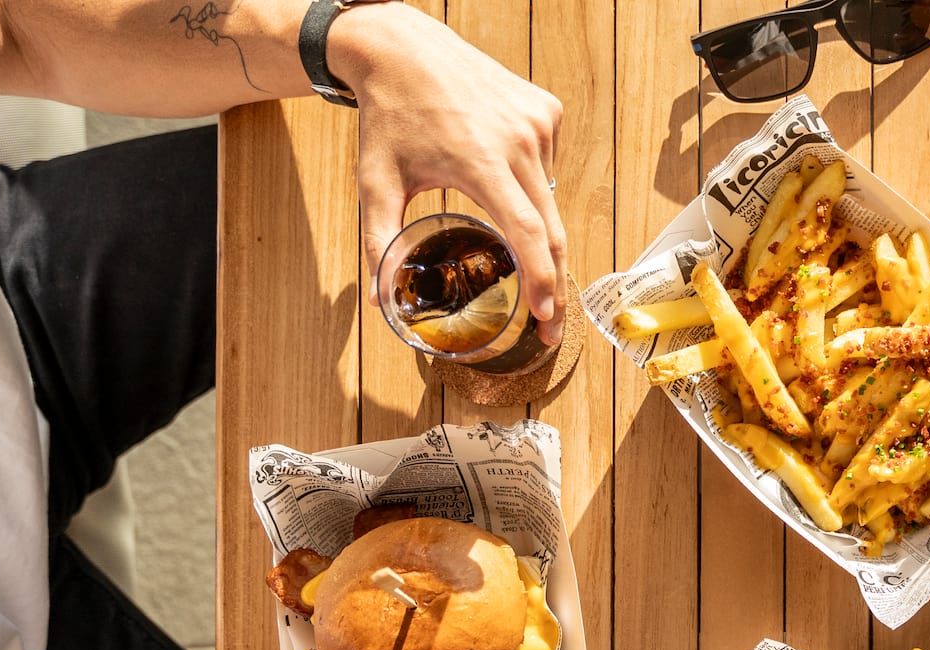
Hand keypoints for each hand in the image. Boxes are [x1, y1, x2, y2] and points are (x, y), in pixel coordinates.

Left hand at [330, 4, 568, 343]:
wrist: (404, 48)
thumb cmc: (389, 115)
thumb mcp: (377, 180)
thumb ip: (379, 240)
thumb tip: (382, 296)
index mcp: (480, 162)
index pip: (526, 233)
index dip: (542, 280)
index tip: (546, 316)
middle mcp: (519, 142)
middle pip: (551, 228)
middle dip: (553, 279)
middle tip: (549, 321)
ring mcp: (539, 123)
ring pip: (550, 198)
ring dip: (531, 218)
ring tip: (487, 196)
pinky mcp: (548, 110)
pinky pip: (550, 166)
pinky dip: (531, 179)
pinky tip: (497, 160)